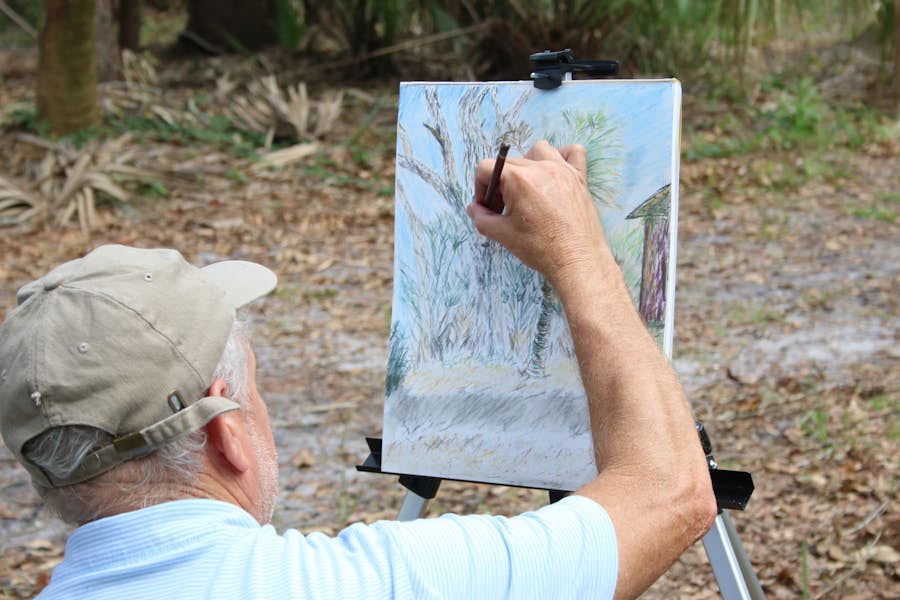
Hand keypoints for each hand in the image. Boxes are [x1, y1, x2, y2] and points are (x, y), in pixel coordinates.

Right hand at [467, 141, 615, 290]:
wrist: (577, 262)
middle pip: (509, 162)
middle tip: (504, 209)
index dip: (481, 188)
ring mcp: (563, 170)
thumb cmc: (543, 250)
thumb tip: (474, 208)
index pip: (487, 167)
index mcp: (519, 180)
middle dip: (500, 184)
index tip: (488, 206)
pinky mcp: (580, 178)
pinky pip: (572, 152)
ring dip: (527, 164)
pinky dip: (562, 157)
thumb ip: (482, 218)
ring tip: (527, 189)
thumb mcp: (503, 235)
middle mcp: (541, 168)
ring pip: (538, 150)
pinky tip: (554, 175)